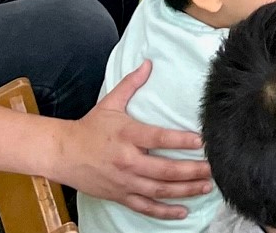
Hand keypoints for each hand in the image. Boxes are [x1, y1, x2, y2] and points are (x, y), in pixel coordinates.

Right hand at [57, 61, 212, 218]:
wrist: (62, 154)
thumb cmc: (89, 128)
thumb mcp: (110, 102)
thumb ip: (132, 83)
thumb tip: (148, 63)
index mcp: (127, 135)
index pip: (159, 138)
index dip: (181, 141)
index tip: (201, 141)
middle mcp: (127, 161)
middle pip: (165, 170)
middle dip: (192, 170)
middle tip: (213, 168)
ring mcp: (124, 181)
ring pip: (159, 190)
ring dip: (185, 190)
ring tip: (205, 185)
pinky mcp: (120, 195)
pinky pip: (145, 207)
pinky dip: (164, 212)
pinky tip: (182, 211)